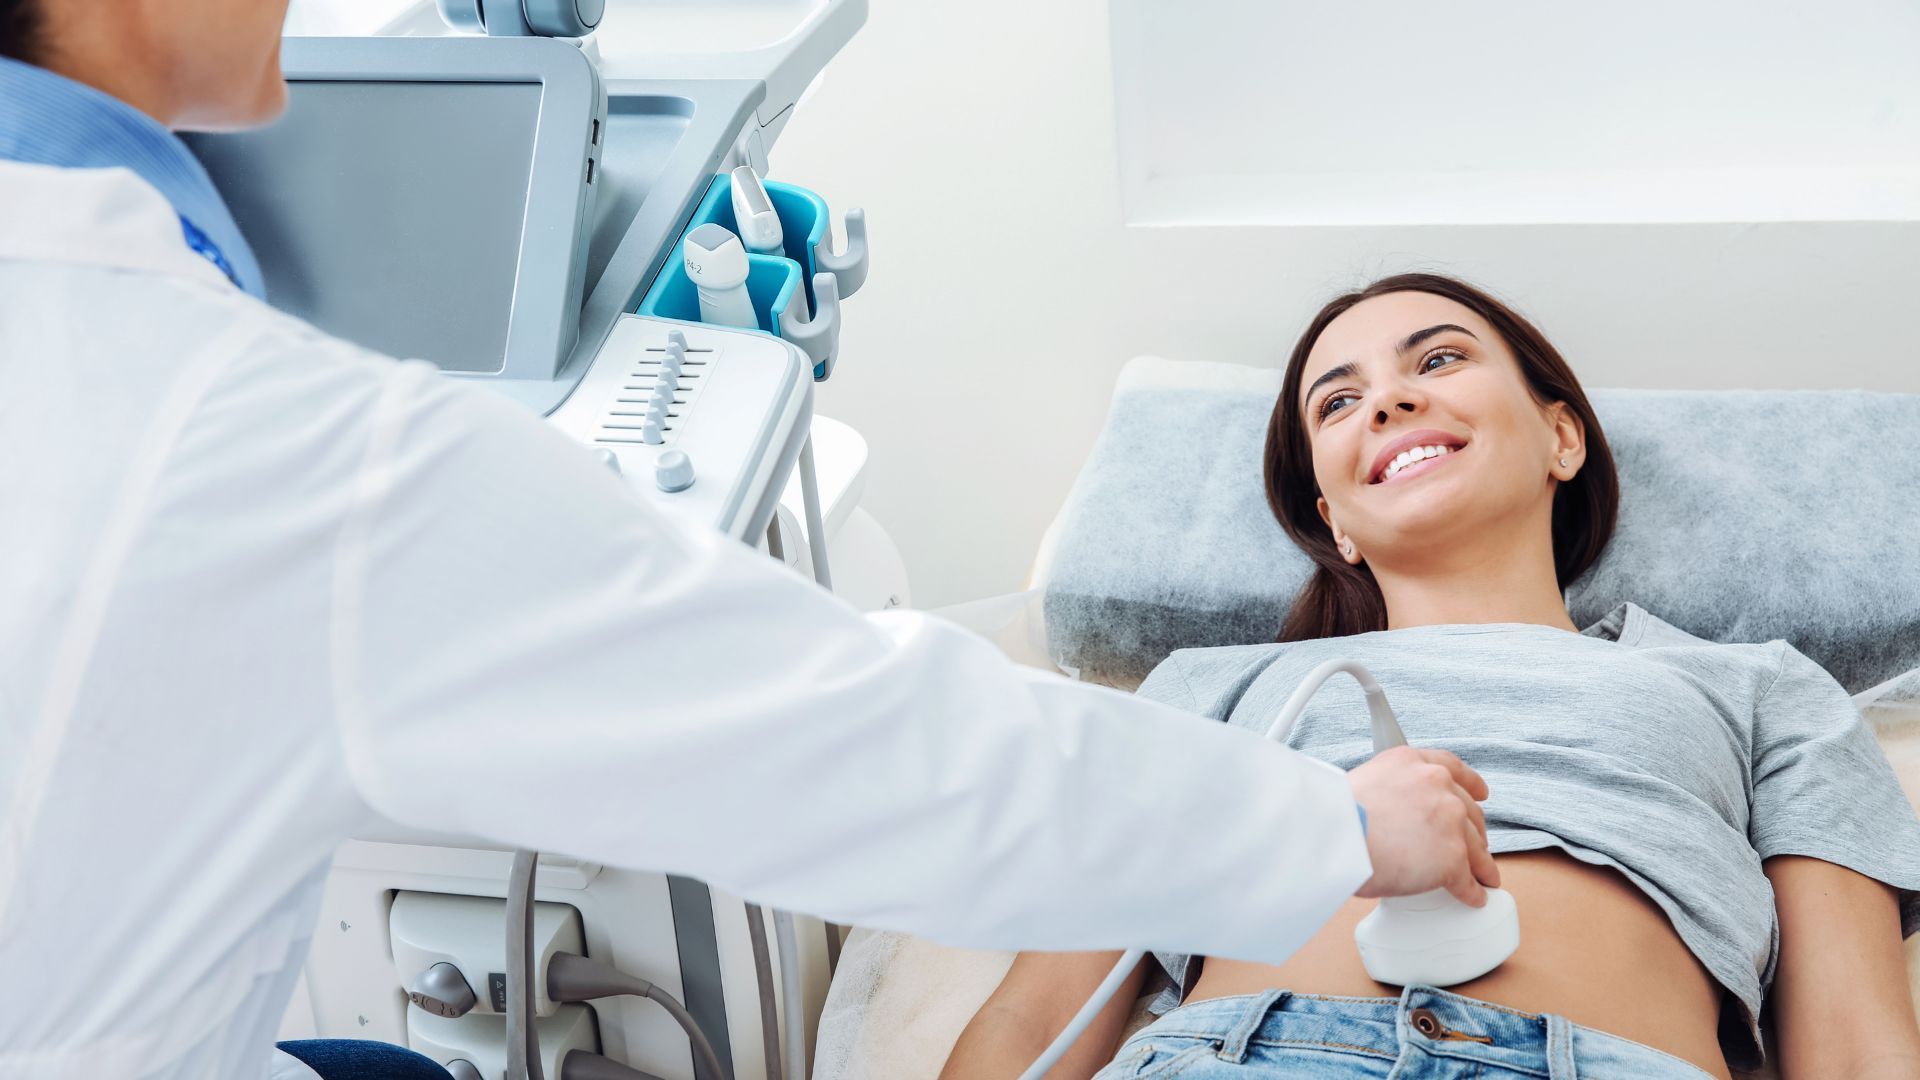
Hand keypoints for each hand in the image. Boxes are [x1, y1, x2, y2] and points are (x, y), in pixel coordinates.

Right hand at [1346, 746, 1500, 905]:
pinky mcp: (1452, 857)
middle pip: (1469, 811)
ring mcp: (1449, 820)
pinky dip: (1470, 891)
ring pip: (1475, 847)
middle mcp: (1436, 785)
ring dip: (1480, 864)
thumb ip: (1391, 792)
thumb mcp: (1364, 782)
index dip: (1471, 784)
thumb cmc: (1334, 815)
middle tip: (1473, 845)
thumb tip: (1394, 815)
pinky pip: (1467, 880)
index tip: (1480, 794)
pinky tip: (1471, 896)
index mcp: (1411, 762)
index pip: (1452, 768)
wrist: (1333, 837)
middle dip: (1474, 831)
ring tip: (1482, 877)